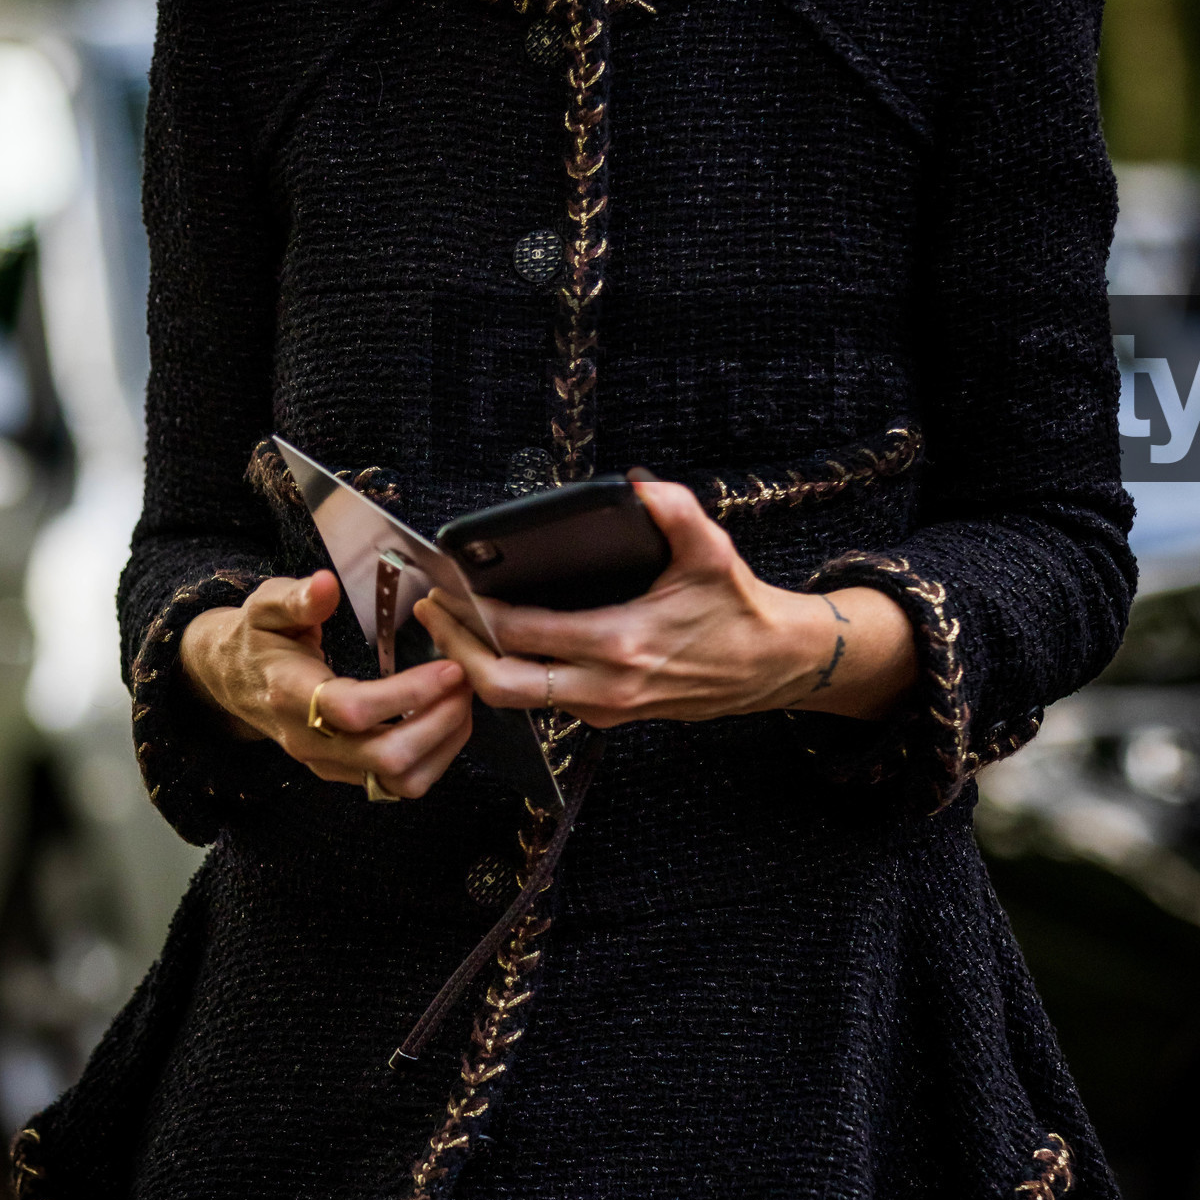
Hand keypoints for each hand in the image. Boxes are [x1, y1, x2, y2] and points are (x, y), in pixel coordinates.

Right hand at [179, 573, 471, 799]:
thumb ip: (298, 597)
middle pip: (385, 758)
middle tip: (467, 682)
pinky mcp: (342, 772)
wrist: (231, 679)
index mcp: (290, 695)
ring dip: (442, 745)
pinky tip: (445, 721)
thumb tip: (325, 584)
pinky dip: (433, 757)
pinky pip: (396, 784)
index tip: (449, 668)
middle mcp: (309, 740)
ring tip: (462, 701)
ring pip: (397, 780)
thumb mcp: (266, 606)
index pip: (354, 711)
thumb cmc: (257, 638)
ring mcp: (327, 763)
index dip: (408, 694)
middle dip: (439, 723)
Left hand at [415, 481, 917, 731]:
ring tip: (449, 624)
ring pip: (517, 701)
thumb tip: (637, 485)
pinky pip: (541, 702)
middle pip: (501, 685)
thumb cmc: (738, 608)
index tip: (443, 585)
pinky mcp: (607, 714)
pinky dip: (507, 676)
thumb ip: (674, 511)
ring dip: (475, 666)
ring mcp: (603, 707)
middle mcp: (605, 686)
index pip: (524, 635)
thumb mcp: (711, 551)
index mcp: (621, 644)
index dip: (473, 613)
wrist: (771, 665)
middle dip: (454, 650)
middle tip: (429, 612)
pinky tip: (492, 644)